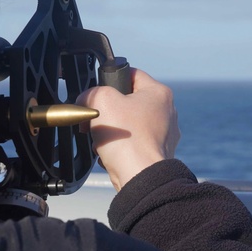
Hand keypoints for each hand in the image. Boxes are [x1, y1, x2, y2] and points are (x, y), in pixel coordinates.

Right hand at [76, 68, 179, 190]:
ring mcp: (163, 134)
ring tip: (103, 139)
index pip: (131, 73)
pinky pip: (132, 144)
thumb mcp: (100, 100)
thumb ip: (91, 92)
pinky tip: (112, 153)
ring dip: (111, 131)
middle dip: (108, 110)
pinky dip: (120, 148)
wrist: (139, 177)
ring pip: (128, 124)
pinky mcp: (156, 153)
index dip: (110, 80)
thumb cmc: (127, 140)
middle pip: (128, 101)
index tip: (99, 92)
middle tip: (97, 119)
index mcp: (159, 93)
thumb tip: (86, 99)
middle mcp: (166, 112)